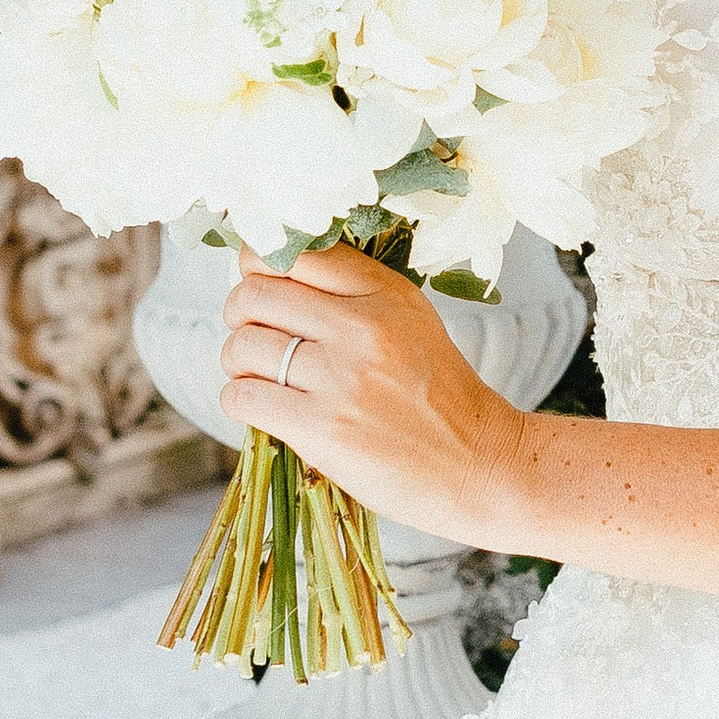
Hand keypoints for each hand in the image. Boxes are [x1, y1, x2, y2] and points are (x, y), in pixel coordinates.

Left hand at [220, 243, 528, 539]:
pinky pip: (242, 396)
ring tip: (262, 377)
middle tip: (255, 336)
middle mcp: (363, 328)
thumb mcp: (410, 321)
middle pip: (254, 295)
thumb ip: (351, 292)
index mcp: (384, 293)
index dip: (258, 266)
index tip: (259, 285)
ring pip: (242, 346)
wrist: (479, 465)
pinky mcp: (323, 428)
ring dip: (238, 363)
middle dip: (240, 315)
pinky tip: (265, 408)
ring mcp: (342, 379)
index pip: (293, 253)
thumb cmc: (439, 396)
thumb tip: (267, 274)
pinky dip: (241, 400)